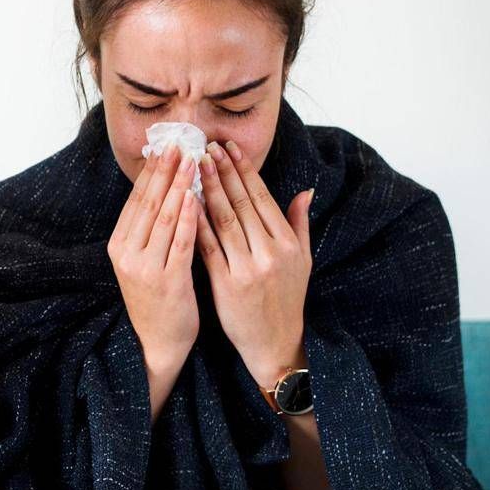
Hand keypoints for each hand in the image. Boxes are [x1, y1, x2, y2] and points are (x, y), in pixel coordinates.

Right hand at [108, 145, 202, 400]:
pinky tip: (199, 197)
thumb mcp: (143, 261)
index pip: (137, 200)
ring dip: (180, 186)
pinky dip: (190, 217)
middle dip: (165, 171)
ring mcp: (145, 267)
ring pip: (165, 218)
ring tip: (192, 162)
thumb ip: (150, 229)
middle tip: (179, 144)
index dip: (152, 172)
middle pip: (149, 203)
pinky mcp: (167, 280)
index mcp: (119, 245)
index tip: (165, 147)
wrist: (158, 342)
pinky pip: (180, 242)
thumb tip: (163, 190)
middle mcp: (127, 253)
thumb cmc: (157, 299)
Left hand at [194, 140, 313, 387]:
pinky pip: (208, 247)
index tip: (229, 148)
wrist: (274, 343)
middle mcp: (270, 252)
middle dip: (223, 172)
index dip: (243, 171)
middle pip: (241, 204)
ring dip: (207, 190)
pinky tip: (183, 203)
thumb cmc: (286, 298)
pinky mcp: (226, 284)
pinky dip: (196, 223)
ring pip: (223, 220)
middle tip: (206, 147)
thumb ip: (299, 224)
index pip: (262, 198)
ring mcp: (248, 268)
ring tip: (194, 166)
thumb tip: (306, 190)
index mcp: (288, 243)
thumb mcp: (302, 261)